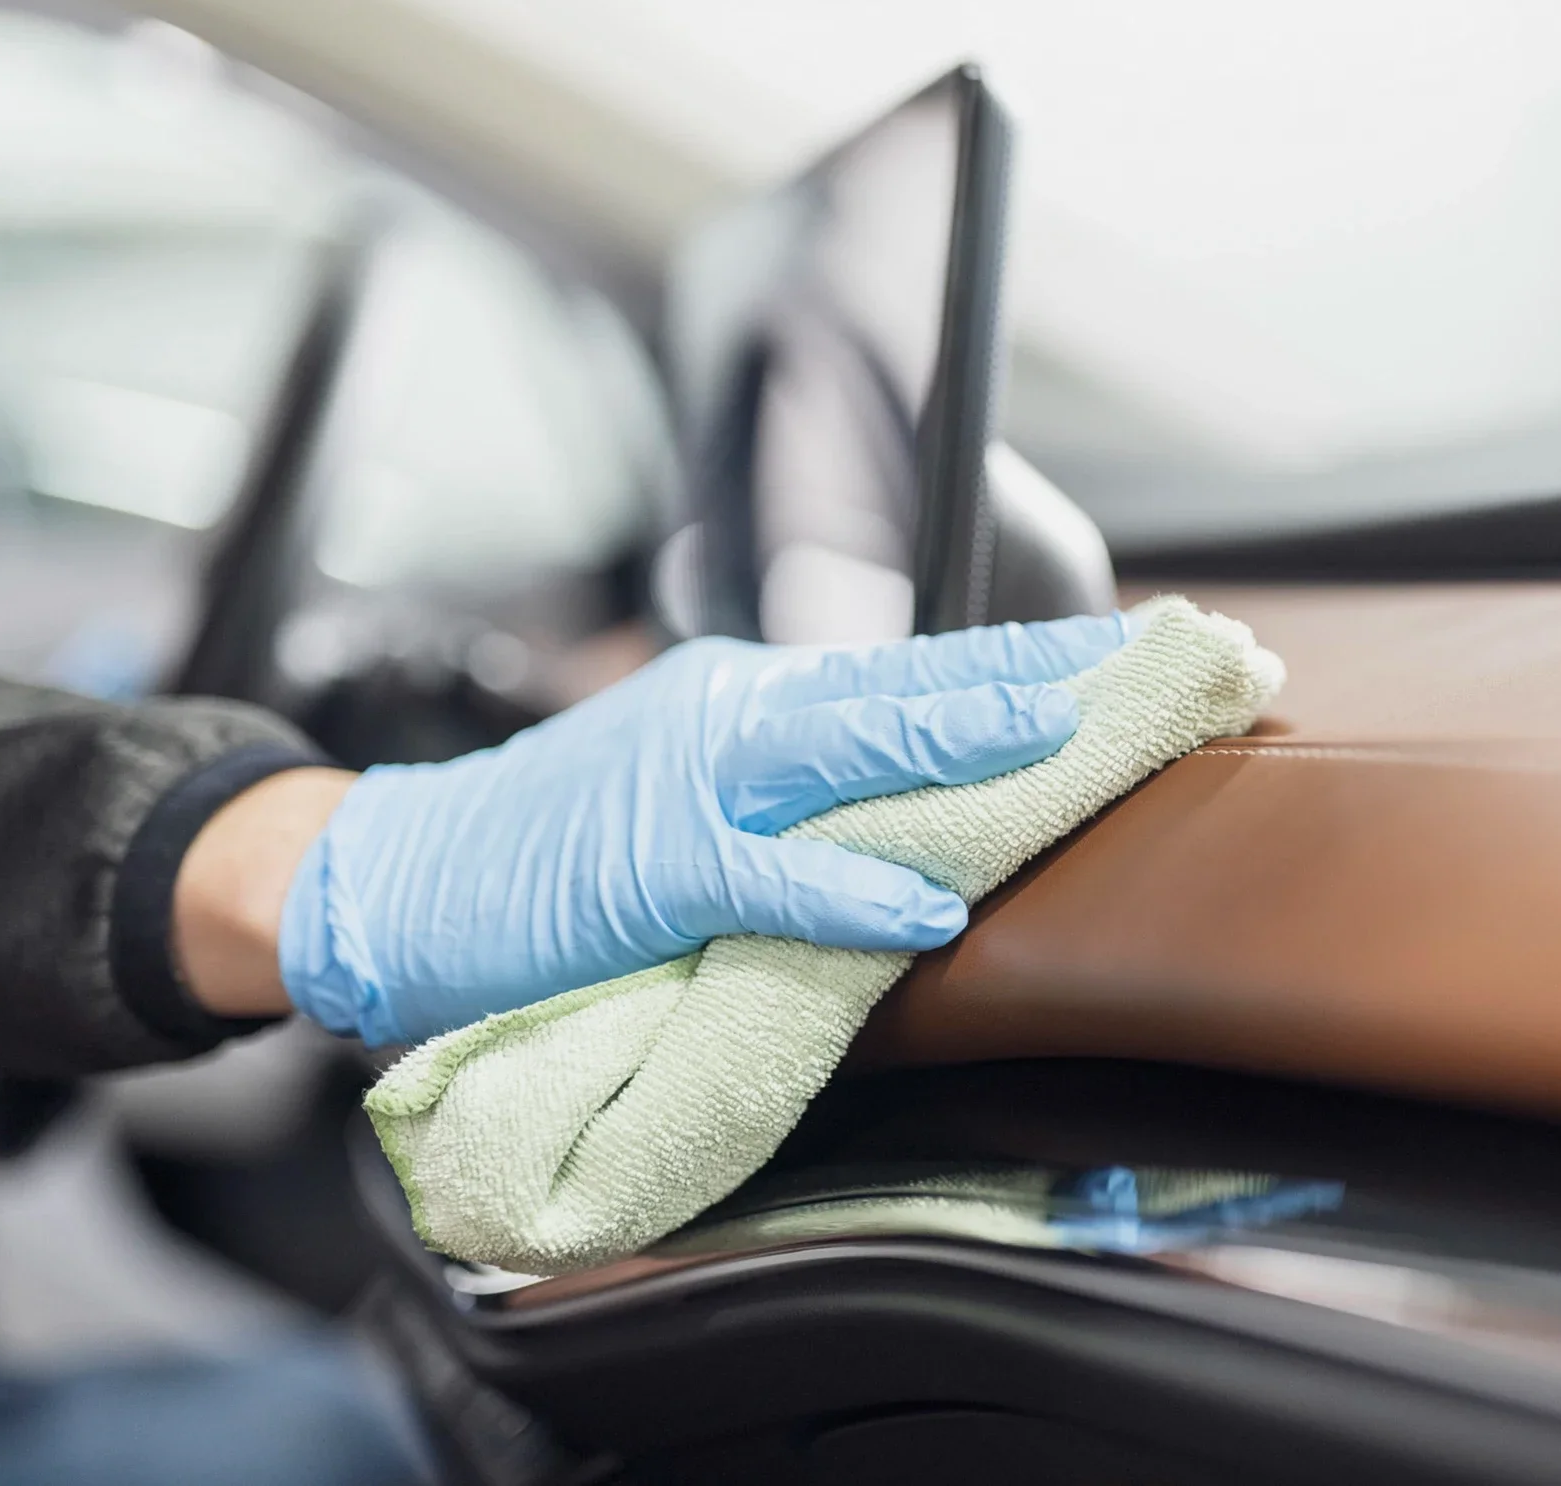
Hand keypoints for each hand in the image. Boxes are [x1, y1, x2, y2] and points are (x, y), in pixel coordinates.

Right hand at [177, 614, 1129, 1046]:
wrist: (395, 876)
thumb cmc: (556, 852)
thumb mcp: (693, 792)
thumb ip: (800, 790)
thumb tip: (922, 810)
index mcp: (754, 701)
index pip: (915, 670)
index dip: (1029, 666)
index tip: (1135, 660)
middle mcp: (738, 715)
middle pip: (913, 683)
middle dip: (1043, 678)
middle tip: (1165, 664)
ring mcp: (692, 780)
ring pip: (855, 747)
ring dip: (974, 741)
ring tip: (1081, 735)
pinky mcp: (647, 863)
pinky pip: (768, 873)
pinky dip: (850, 886)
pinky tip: (927, 901)